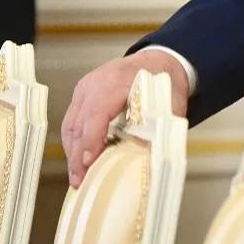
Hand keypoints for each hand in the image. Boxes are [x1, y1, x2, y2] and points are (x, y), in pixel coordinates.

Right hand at [61, 50, 189, 187]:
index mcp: (117, 81)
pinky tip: (79, 161)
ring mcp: (84, 87)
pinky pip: (71, 121)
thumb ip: (165, 127)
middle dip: (78, 156)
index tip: (89, 163)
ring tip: (77, 177)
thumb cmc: (164, 82)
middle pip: (79, 123)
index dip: (92, 140)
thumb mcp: (172, 103)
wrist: (157, 61)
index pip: (97, 114)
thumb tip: (157, 158)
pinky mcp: (81, 95)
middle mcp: (95, 83)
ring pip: (71, 125)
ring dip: (72, 153)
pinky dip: (74, 143)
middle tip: (80, 181)